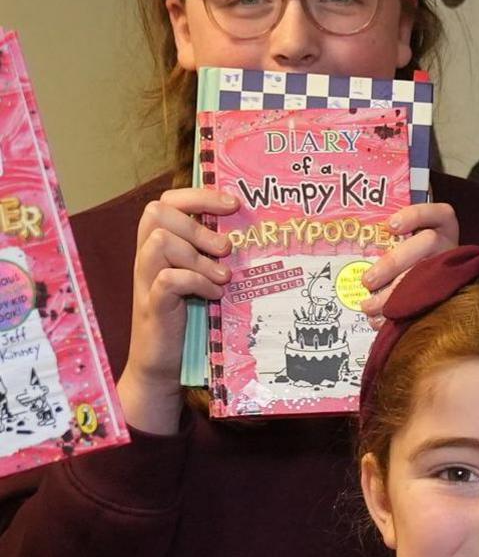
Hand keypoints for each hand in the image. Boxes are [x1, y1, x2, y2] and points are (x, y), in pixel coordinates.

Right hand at [119, 186, 235, 434]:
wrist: (164, 360)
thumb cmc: (189, 313)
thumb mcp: (203, 275)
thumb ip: (214, 251)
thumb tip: (254, 230)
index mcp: (159, 243)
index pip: (167, 200)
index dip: (199, 196)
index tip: (233, 205)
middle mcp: (147, 256)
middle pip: (157, 212)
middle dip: (198, 226)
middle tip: (226, 249)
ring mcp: (145, 279)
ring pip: (160, 241)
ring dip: (198, 256)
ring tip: (222, 277)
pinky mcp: (151, 304)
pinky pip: (168, 278)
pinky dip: (196, 283)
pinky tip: (214, 295)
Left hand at [358, 201, 459, 316]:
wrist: (427, 287)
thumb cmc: (404, 254)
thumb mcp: (400, 241)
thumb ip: (384, 239)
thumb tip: (346, 241)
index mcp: (440, 226)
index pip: (437, 213)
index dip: (416, 216)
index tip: (390, 226)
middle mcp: (447, 246)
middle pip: (427, 244)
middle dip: (394, 262)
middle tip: (367, 281)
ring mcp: (449, 270)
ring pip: (426, 277)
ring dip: (394, 292)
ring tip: (368, 305)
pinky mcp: (444, 295)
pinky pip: (423, 304)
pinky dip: (398, 314)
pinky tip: (378, 321)